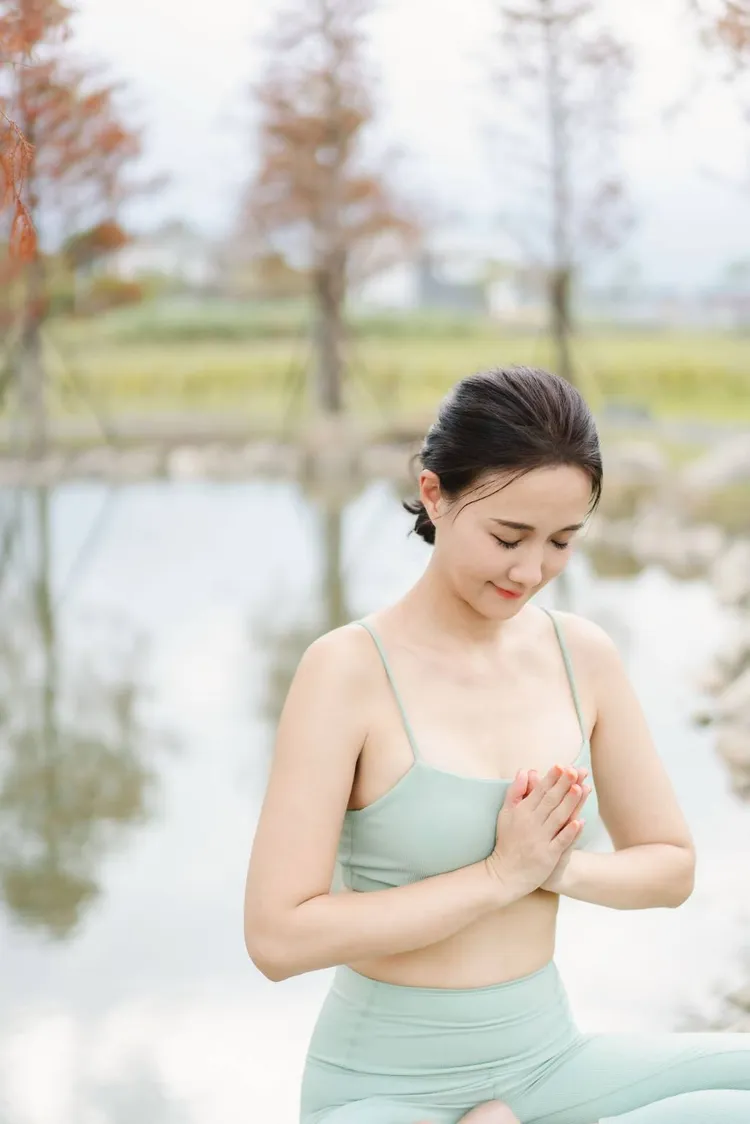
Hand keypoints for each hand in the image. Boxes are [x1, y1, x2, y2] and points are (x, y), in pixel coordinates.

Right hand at [485, 764, 587, 900]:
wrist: (505, 874)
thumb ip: (515, 792)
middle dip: (563, 785)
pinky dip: (569, 832)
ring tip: (579, 788)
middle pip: (550, 801)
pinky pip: (560, 842)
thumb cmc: (507, 841)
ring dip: (569, 803)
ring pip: (557, 818)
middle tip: (574, 770)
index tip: (561, 765)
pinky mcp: (548, 856)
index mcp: (521, 812)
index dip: (551, 778)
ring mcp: (540, 840)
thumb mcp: (505, 814)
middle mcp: (531, 824)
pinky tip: (579, 822)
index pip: (539, 791)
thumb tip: (524, 771)